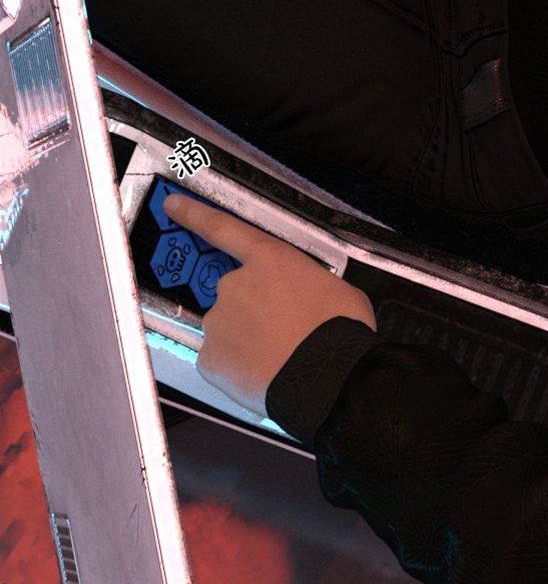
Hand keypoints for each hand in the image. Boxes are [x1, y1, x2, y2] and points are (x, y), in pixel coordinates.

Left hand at [161, 189, 375, 416]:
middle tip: (284, 332)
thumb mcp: (334, 288)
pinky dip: (237, 368)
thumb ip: (304, 285)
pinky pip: (221, 361)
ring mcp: (218, 322)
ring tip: (279, 359)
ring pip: (228, 329)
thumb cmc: (341, 329)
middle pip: (235, 293)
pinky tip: (262, 375)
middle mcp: (234, 285)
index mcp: (269, 260)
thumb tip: (303, 300)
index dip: (194, 215)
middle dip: (253, 310)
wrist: (328, 378)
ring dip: (247, 340)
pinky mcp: (210, 359)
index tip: (171, 205)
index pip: (223, 229)